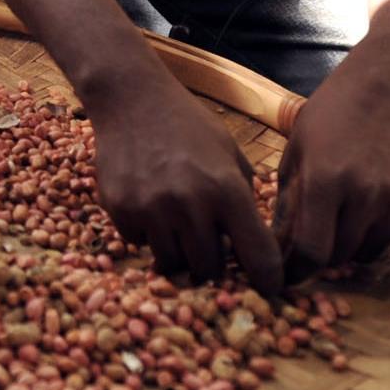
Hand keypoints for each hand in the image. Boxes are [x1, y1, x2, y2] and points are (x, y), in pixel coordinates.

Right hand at [89, 78, 282, 294]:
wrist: (132, 100)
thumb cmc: (188, 125)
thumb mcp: (230, 154)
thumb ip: (243, 199)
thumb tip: (253, 246)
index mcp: (226, 190)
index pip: (257, 254)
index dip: (267, 279)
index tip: (269, 290)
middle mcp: (190, 204)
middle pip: (208, 267)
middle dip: (212, 264)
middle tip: (209, 249)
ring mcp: (151, 209)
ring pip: (171, 262)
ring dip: (178, 252)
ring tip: (178, 227)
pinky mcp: (121, 210)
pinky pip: (139, 244)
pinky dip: (147, 235)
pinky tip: (150, 207)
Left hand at [274, 75, 389, 280]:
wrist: (383, 92)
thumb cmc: (327, 121)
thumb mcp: (294, 157)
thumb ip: (286, 207)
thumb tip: (275, 253)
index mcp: (326, 182)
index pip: (312, 252)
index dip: (296, 271)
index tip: (285, 276)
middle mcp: (367, 194)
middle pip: (340, 257)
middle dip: (320, 257)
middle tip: (311, 243)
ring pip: (367, 251)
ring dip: (349, 245)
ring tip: (340, 217)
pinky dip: (376, 232)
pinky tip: (367, 204)